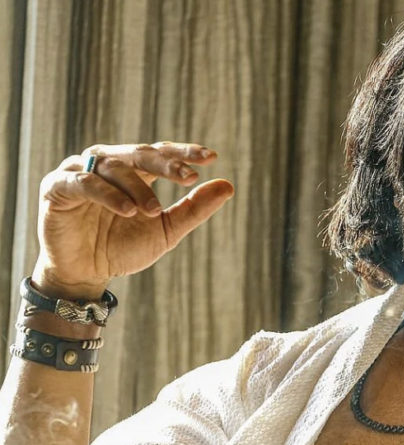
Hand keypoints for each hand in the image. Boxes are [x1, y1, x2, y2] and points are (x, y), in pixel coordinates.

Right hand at [33, 142, 234, 298]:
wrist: (85, 274)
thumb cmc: (123, 248)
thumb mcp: (166, 230)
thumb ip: (194, 208)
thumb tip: (228, 186)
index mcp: (133, 170)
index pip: (160, 152)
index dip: (184, 152)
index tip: (211, 157)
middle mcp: (106, 164)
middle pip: (140, 153)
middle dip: (166, 163)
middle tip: (189, 176)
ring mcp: (79, 172)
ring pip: (113, 167)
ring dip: (137, 187)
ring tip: (153, 210)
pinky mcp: (57, 187)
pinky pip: (84, 183)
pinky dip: (107, 194)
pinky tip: (128, 210)